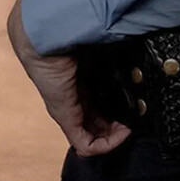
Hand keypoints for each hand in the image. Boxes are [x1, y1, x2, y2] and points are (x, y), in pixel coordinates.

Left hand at [7, 0, 130, 157]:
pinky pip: (86, 144)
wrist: (44, 35)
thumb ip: (113, 51)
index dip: (117, 111)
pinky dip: (106, 145)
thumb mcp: (98, 47)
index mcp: (79, 82)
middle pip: (97, 125)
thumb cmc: (69, 36)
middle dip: (117, 127)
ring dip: (114, 137)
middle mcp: (72, 98)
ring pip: (93, 137)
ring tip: (130, 128)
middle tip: (134, 120)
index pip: (98, 106)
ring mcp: (67, 110)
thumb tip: (133, 40)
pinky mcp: (65, 117)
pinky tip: (121, 134)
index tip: (133, 107)